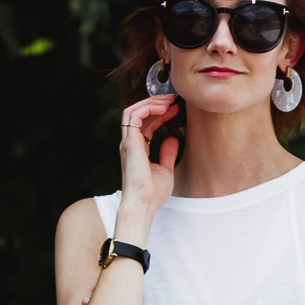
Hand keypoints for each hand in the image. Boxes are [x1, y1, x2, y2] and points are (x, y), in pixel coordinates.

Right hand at [118, 96, 179, 224]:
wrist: (144, 205)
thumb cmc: (152, 194)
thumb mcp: (166, 170)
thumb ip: (168, 154)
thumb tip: (173, 139)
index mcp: (137, 149)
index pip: (146, 123)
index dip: (160, 113)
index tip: (175, 110)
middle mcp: (130, 143)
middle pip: (139, 114)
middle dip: (156, 103)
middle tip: (173, 99)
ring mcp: (128, 142)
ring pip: (133, 110)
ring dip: (151, 102)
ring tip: (168, 100)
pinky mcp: (129, 142)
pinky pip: (135, 115)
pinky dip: (148, 108)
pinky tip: (164, 108)